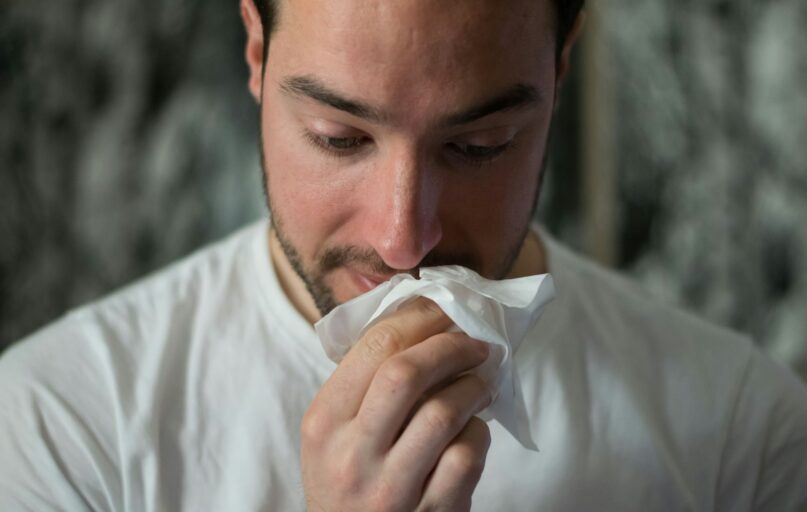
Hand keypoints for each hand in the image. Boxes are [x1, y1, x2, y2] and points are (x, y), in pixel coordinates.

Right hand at [301, 298, 492, 510]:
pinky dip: (479, 432)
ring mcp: (391, 488)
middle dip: (450, 346)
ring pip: (443, 412)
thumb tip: (424, 321)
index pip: (374, 346)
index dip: (419, 317)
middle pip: (406, 373)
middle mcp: (352, 454)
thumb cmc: (348, 480)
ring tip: (481, 381)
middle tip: (474, 343)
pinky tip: (473, 429)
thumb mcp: (333, 434)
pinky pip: (467, 455)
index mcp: (324, 422)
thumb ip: (364, 384)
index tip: (445, 310)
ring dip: (473, 386)